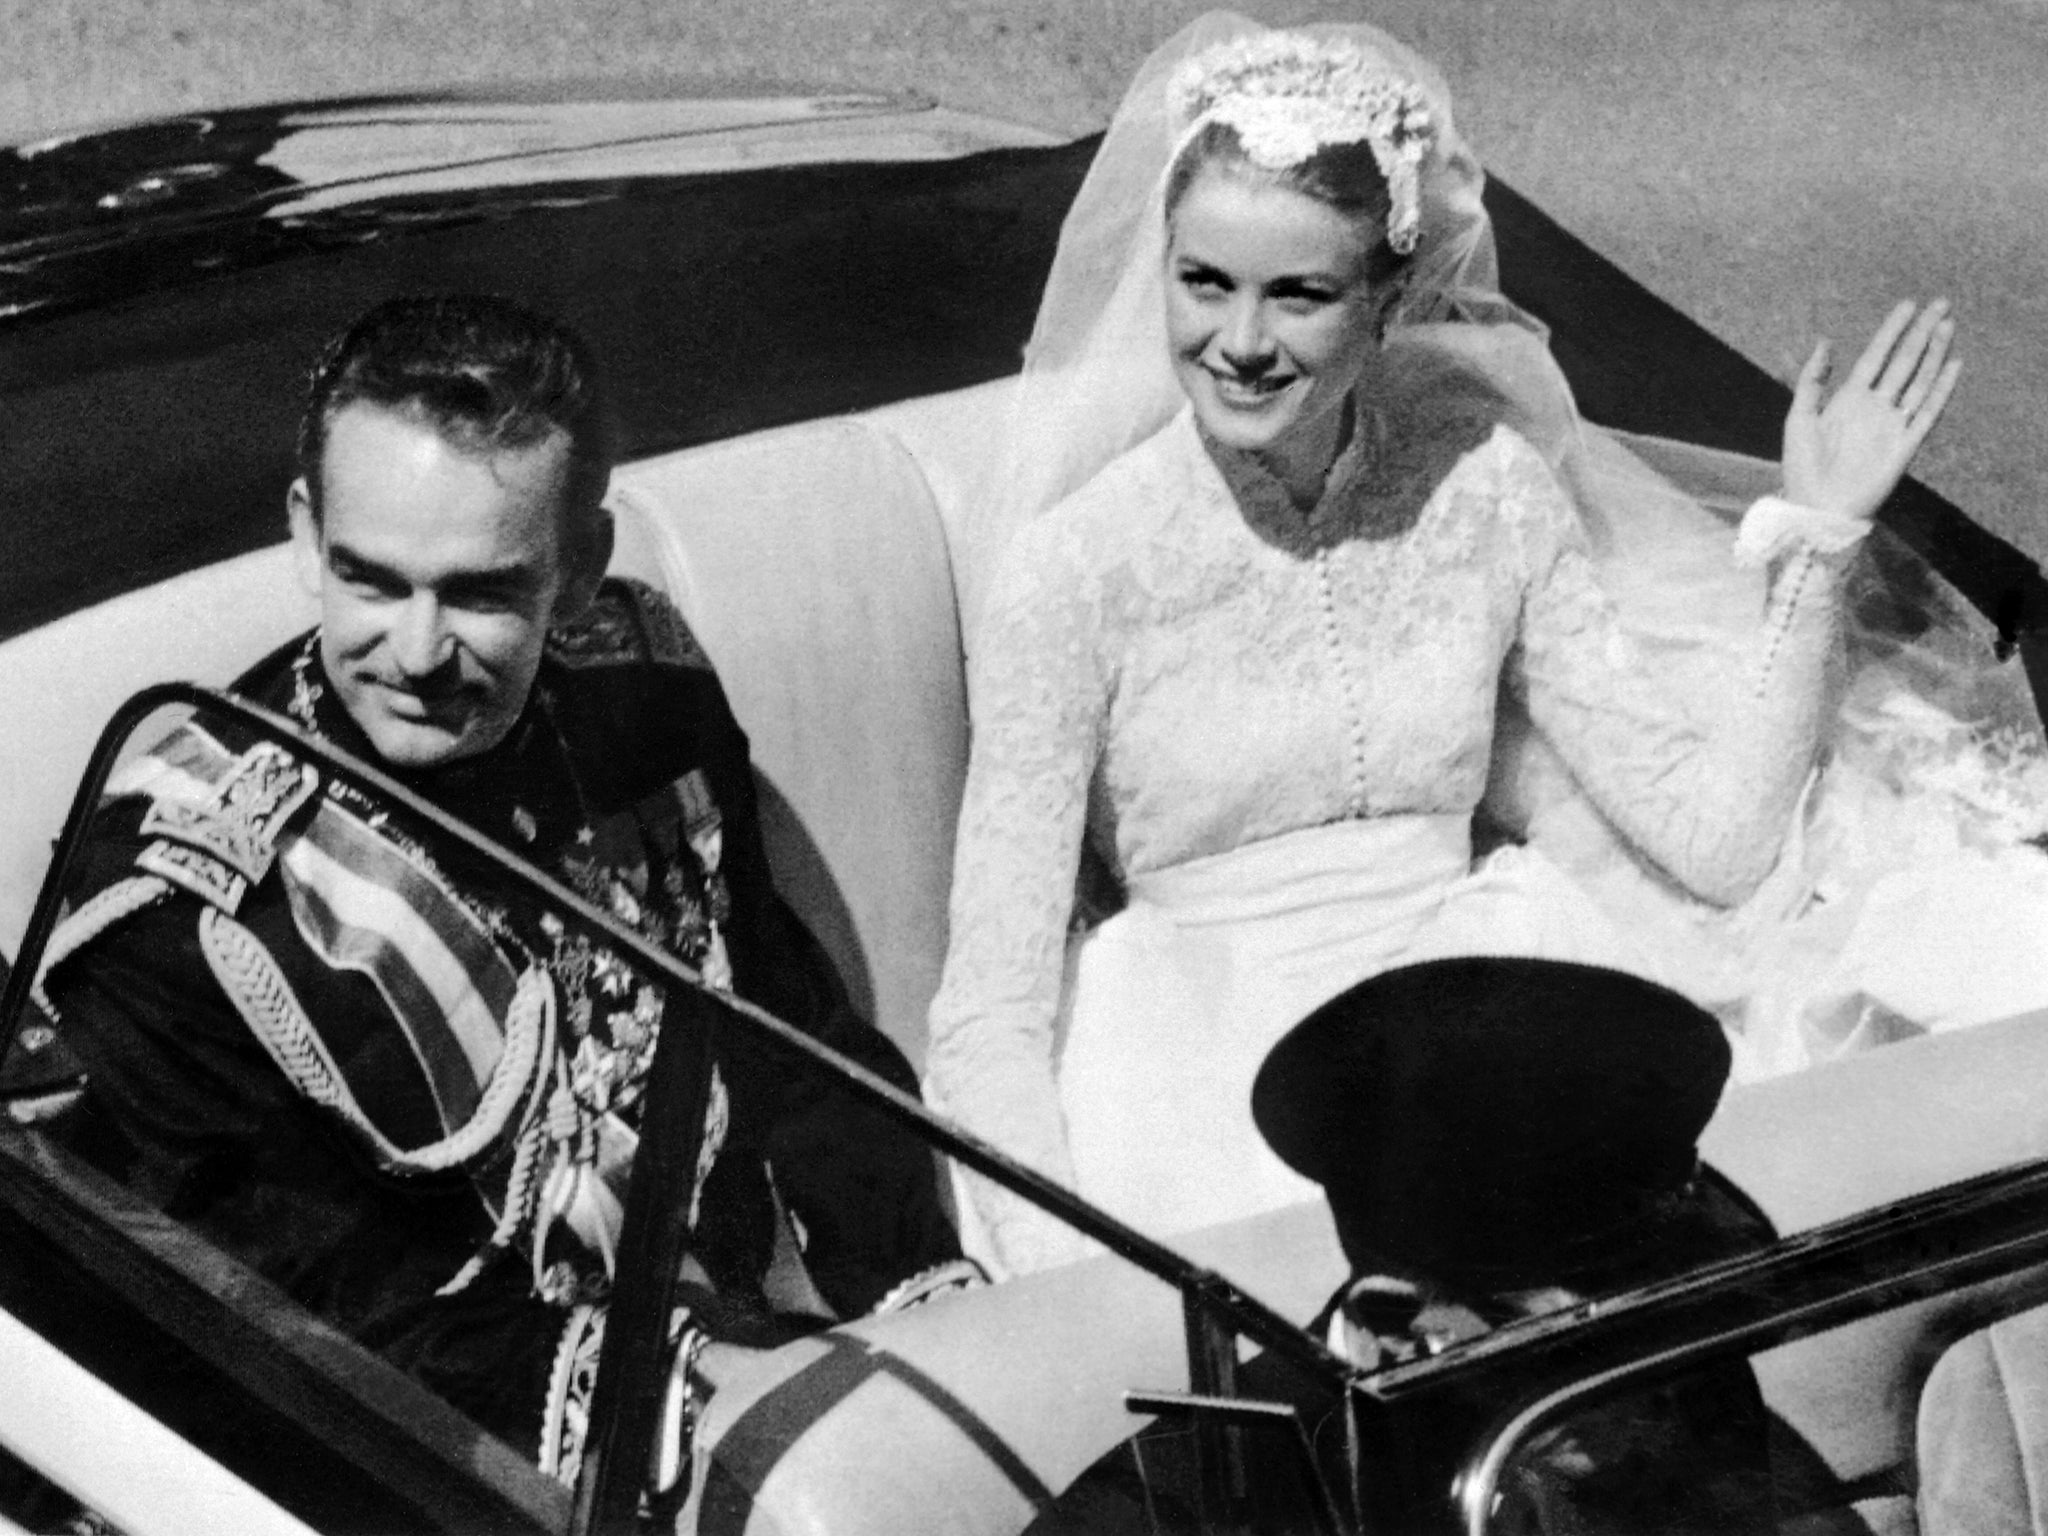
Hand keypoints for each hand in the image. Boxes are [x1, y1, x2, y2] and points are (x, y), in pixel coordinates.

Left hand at [1781, 299, 1960, 521]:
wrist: (1816, 508)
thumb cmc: (1802, 467)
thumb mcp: (1799, 418)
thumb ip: (1812, 380)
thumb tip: (1826, 340)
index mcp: (1848, 399)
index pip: (1876, 356)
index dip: (1892, 330)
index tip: (1908, 305)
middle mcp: (1875, 407)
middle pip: (1904, 362)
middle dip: (1922, 333)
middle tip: (1940, 303)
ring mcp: (1892, 425)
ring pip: (1920, 381)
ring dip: (1935, 353)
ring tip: (1948, 325)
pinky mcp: (1905, 445)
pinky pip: (1928, 412)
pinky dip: (1942, 389)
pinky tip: (1953, 365)